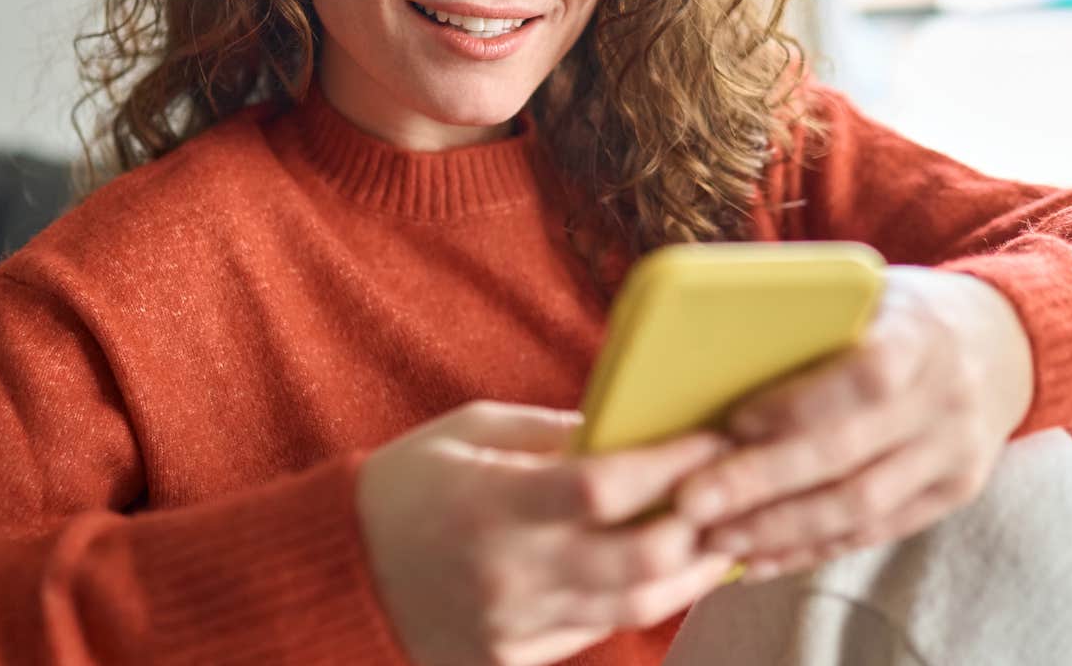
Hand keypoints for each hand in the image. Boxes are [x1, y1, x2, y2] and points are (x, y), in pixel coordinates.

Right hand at [356, 400, 736, 665]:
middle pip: (639, 561)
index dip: (674, 463)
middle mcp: (506, 572)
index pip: (606, 487)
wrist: (336, 572)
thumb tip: (631, 428)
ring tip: (720, 538)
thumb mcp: (468, 431)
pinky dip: (636, 600)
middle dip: (701, 527)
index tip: (716, 436)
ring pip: (632, 607)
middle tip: (735, 494)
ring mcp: (511, 626)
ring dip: (688, 573)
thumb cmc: (404, 485)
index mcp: (490, 502)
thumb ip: (550, 432)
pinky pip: (595, 631)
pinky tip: (663, 572)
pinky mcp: (511, 660)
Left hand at [672, 265, 1034, 581]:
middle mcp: (946, 400)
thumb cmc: (903, 311)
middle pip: (849, 456)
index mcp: (921, 336)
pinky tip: (759, 558)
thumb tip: (709, 349)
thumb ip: (811, 317)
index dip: (798, 404)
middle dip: (763, 484)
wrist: (1004, 343)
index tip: (733, 421)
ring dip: (780, 529)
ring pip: (861, 507)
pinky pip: (875, 532)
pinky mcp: (952, 495)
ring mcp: (955, 455)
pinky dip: (812, 549)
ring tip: (714, 537)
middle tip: (692, 502)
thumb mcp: (870, 290)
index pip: (865, 377)